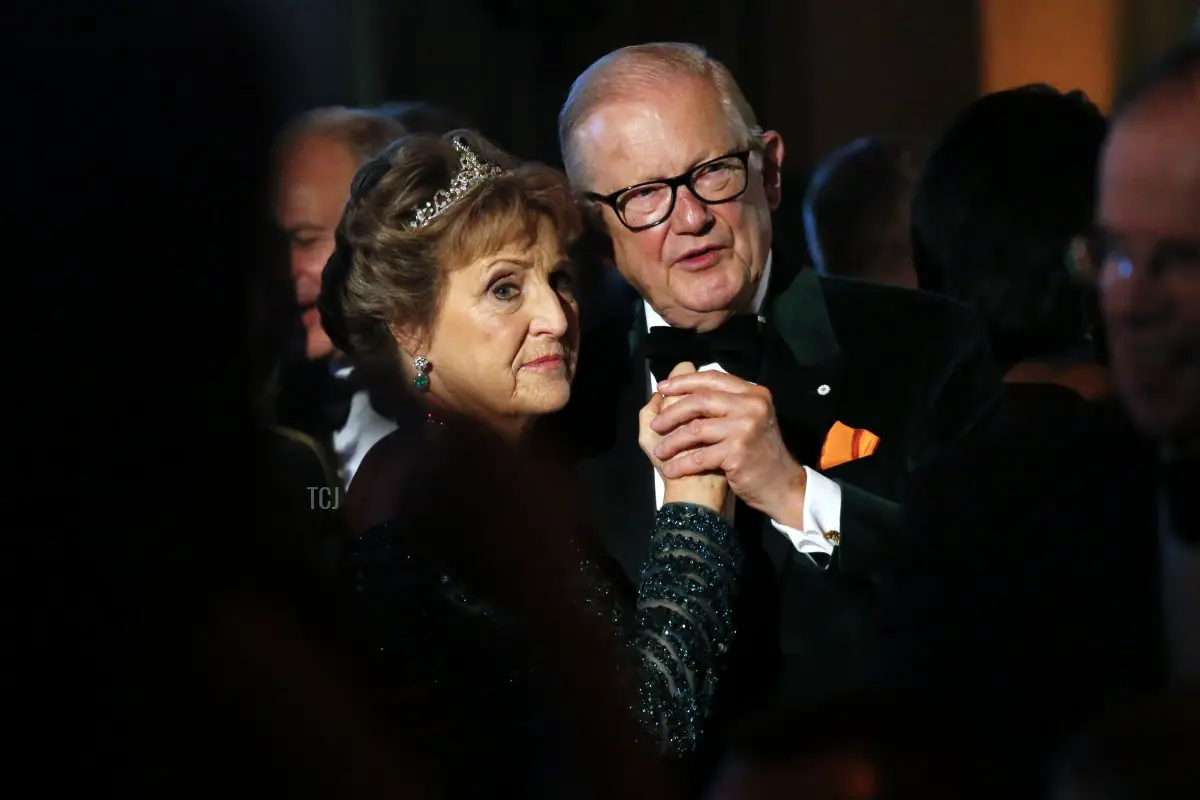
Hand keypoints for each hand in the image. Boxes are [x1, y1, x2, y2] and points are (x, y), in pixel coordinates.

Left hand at [652, 370, 806, 526]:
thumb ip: (725, 400)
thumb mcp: (749, 417)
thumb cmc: (759, 451)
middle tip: (656, 425)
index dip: (684, 382)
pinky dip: (681, 464)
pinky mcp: (738, 453)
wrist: (780, 484)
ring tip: (660, 451)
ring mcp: (745, 429)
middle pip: (700, 400)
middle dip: (672, 412)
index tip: (662, 387)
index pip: (712, 378)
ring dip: (672, 442)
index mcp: (753, 393)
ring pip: (695, 429)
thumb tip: (686, 382)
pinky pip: (699, 456)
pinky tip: (671, 469)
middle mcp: (752, 406)